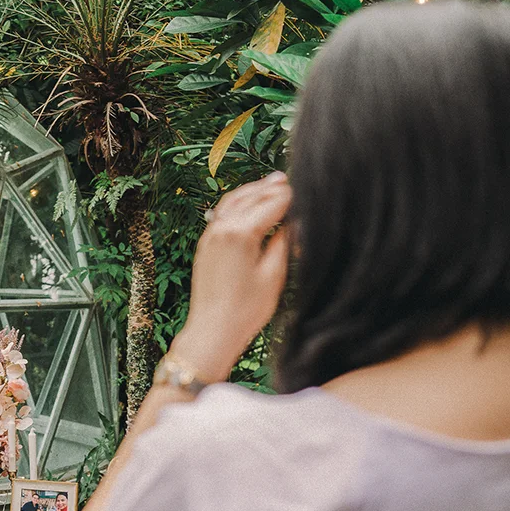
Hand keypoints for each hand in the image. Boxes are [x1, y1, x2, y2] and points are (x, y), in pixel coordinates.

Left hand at [170, 171, 291, 382]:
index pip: (271, 205)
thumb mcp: (274, 275)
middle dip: (270, 188)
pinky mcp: (205, 245)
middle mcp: (221, 229)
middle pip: (251, 198)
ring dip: (251, 191)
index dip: (290, 197)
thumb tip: (293, 223)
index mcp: (240, 233)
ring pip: (232, 202)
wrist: (212, 330)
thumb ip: (283, 243)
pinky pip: (221, 214)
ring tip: (269, 184)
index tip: (305, 189)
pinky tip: (247, 204)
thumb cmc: (246, 309)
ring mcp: (210, 235)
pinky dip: (237, 203)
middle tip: (288, 180)